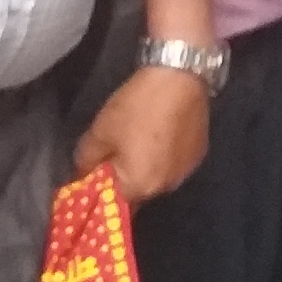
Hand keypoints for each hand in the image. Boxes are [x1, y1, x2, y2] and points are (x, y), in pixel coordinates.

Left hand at [79, 66, 213, 202]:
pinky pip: (173, 165)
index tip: (92, 177)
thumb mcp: (99, 131)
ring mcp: (185, 172)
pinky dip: (163, 156)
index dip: (99, 192)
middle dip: (122, 178)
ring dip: (145, 168)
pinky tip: (159, 134)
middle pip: (136, 192)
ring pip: (156, 178)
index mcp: (139, 187)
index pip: (112, 205)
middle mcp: (165, 188)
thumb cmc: (136, 106)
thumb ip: (86, 162)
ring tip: (139, 140)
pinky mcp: (198, 155)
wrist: (179, 76)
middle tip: (114, 152)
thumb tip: (83, 176)